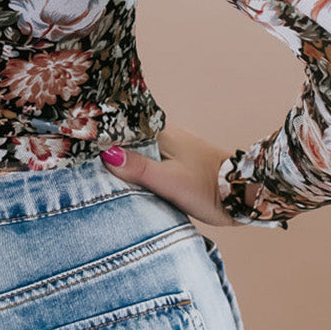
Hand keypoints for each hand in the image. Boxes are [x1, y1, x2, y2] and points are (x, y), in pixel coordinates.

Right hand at [101, 124, 247, 230]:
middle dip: (114, 158)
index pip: (123, 135)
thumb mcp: (169, 181)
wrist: (243, 195)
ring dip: (131, 168)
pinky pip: (155, 165)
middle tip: (93, 176)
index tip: (86, 160)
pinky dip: (145, 174)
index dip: (104, 146)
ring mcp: (177, 149)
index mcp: (162, 134)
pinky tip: (136, 187)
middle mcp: (168, 136)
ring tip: (110, 183)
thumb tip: (107, 155)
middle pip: (131, 145)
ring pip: (143, 156)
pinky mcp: (184, 164)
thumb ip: (138, 168)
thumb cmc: (207, 188)